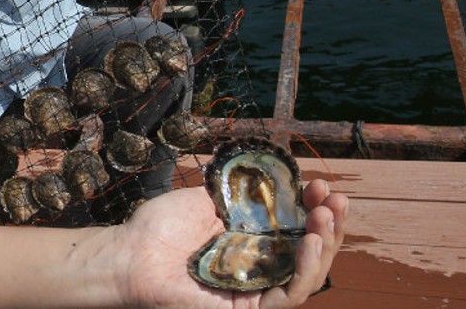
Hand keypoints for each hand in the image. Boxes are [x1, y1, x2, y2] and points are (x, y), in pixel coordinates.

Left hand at [110, 180, 347, 307]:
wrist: (130, 253)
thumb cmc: (159, 227)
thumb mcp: (203, 198)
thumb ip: (235, 190)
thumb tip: (265, 171)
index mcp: (249, 238)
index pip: (294, 225)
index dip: (311, 206)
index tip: (320, 184)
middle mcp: (258, 263)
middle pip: (308, 250)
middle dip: (328, 223)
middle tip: (335, 198)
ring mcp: (256, 287)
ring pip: (306, 274)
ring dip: (325, 244)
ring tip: (326, 217)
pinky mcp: (250, 307)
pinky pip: (287, 293)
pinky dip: (304, 269)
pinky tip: (310, 242)